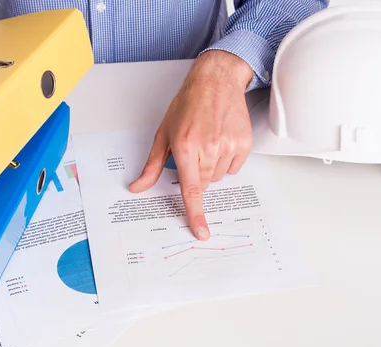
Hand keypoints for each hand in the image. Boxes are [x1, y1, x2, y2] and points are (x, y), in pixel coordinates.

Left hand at [129, 50, 253, 239]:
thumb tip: (137, 187)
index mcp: (186, 146)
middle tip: (195, 151)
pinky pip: (234, 168)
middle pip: (204, 184)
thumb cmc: (187, 104)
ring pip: (219, 177)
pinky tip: (221, 140)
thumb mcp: (164, 133)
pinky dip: (227, 160)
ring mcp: (228, 145)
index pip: (191, 189)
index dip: (195, 214)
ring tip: (209, 140)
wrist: (216, 80)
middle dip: (197, 174)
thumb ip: (152, 166)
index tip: (201, 232)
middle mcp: (209, 147)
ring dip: (212, 167)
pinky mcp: (243, 143)